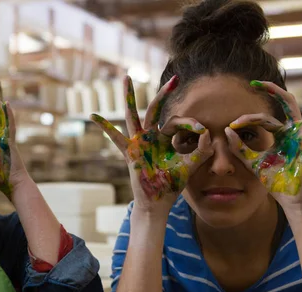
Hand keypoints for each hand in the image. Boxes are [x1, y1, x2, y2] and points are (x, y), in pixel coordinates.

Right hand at [91, 76, 212, 212]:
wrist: (157, 203)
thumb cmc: (171, 186)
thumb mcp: (190, 166)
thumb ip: (202, 150)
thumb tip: (208, 132)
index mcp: (165, 139)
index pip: (176, 122)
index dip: (190, 123)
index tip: (203, 131)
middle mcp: (151, 137)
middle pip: (155, 110)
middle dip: (164, 94)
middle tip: (176, 78)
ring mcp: (139, 143)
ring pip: (134, 115)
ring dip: (131, 97)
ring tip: (127, 77)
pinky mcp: (130, 152)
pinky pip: (117, 138)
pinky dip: (105, 127)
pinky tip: (94, 116)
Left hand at [226, 64, 301, 206]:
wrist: (290, 200)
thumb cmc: (275, 182)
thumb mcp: (252, 163)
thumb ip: (240, 149)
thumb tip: (227, 131)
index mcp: (281, 134)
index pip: (264, 118)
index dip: (247, 119)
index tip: (232, 125)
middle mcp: (295, 131)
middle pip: (287, 103)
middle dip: (273, 90)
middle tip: (257, 80)